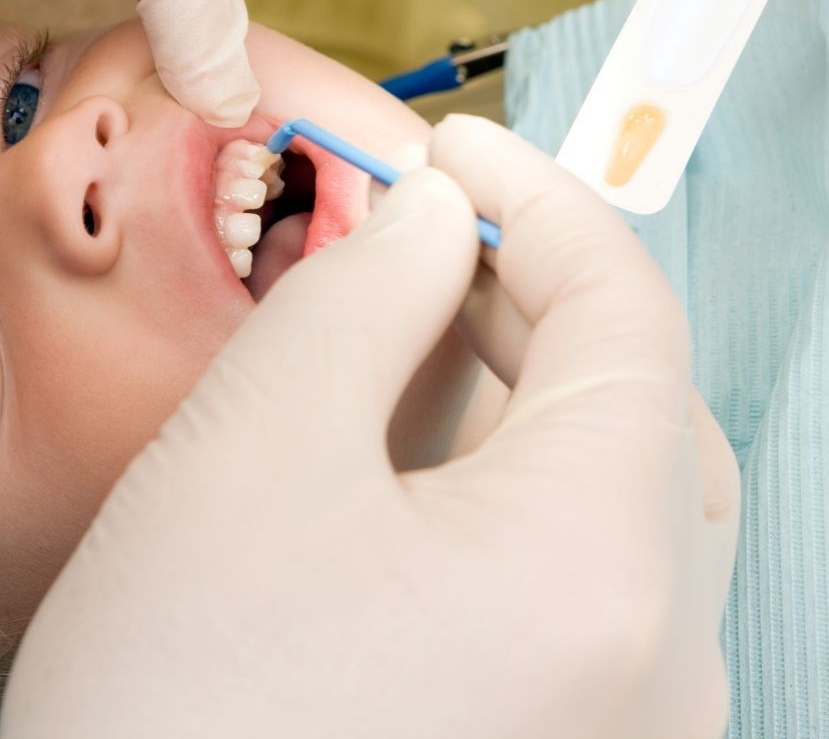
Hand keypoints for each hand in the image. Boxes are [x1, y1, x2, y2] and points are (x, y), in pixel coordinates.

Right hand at [0, 115, 738, 738]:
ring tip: (405, 323)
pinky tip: (411, 438)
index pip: (627, 319)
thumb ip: (368, 291)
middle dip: (530, 291)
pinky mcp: (569, 737)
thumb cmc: (173, 706)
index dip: (541, 202)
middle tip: (429, 228)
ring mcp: (625, 715)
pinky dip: (505, 471)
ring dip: (514, 378)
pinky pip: (575, 564)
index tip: (455, 148)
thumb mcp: (256, 444)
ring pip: (608, 483)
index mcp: (599, 571)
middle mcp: (656, 661)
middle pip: (633, 402)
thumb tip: (437, 211)